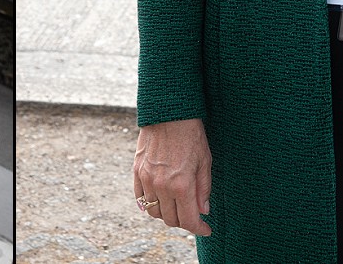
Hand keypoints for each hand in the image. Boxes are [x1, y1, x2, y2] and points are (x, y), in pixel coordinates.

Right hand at [133, 118, 211, 236]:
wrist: (168, 112)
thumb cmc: (191, 135)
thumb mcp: (205, 162)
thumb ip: (203, 189)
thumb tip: (203, 211)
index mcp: (182, 185)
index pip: (188, 221)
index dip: (199, 229)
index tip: (206, 229)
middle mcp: (162, 186)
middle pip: (170, 220)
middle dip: (184, 222)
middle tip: (192, 215)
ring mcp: (147, 178)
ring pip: (153, 212)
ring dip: (166, 214)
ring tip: (176, 207)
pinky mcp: (137, 170)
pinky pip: (140, 198)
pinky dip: (149, 204)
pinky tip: (159, 199)